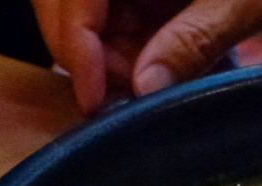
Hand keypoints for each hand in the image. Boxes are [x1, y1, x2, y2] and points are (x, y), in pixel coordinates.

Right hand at [33, 0, 261, 113]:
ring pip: (94, 17)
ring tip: (170, 80)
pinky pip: (122, 14)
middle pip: (67, 8)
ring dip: (121, 57)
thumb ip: (194, 40)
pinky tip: (177, 63)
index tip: (97, 101)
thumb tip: (146, 87)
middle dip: (97, 60)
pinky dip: (142, 44)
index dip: (76, 52)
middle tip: (142, 96)